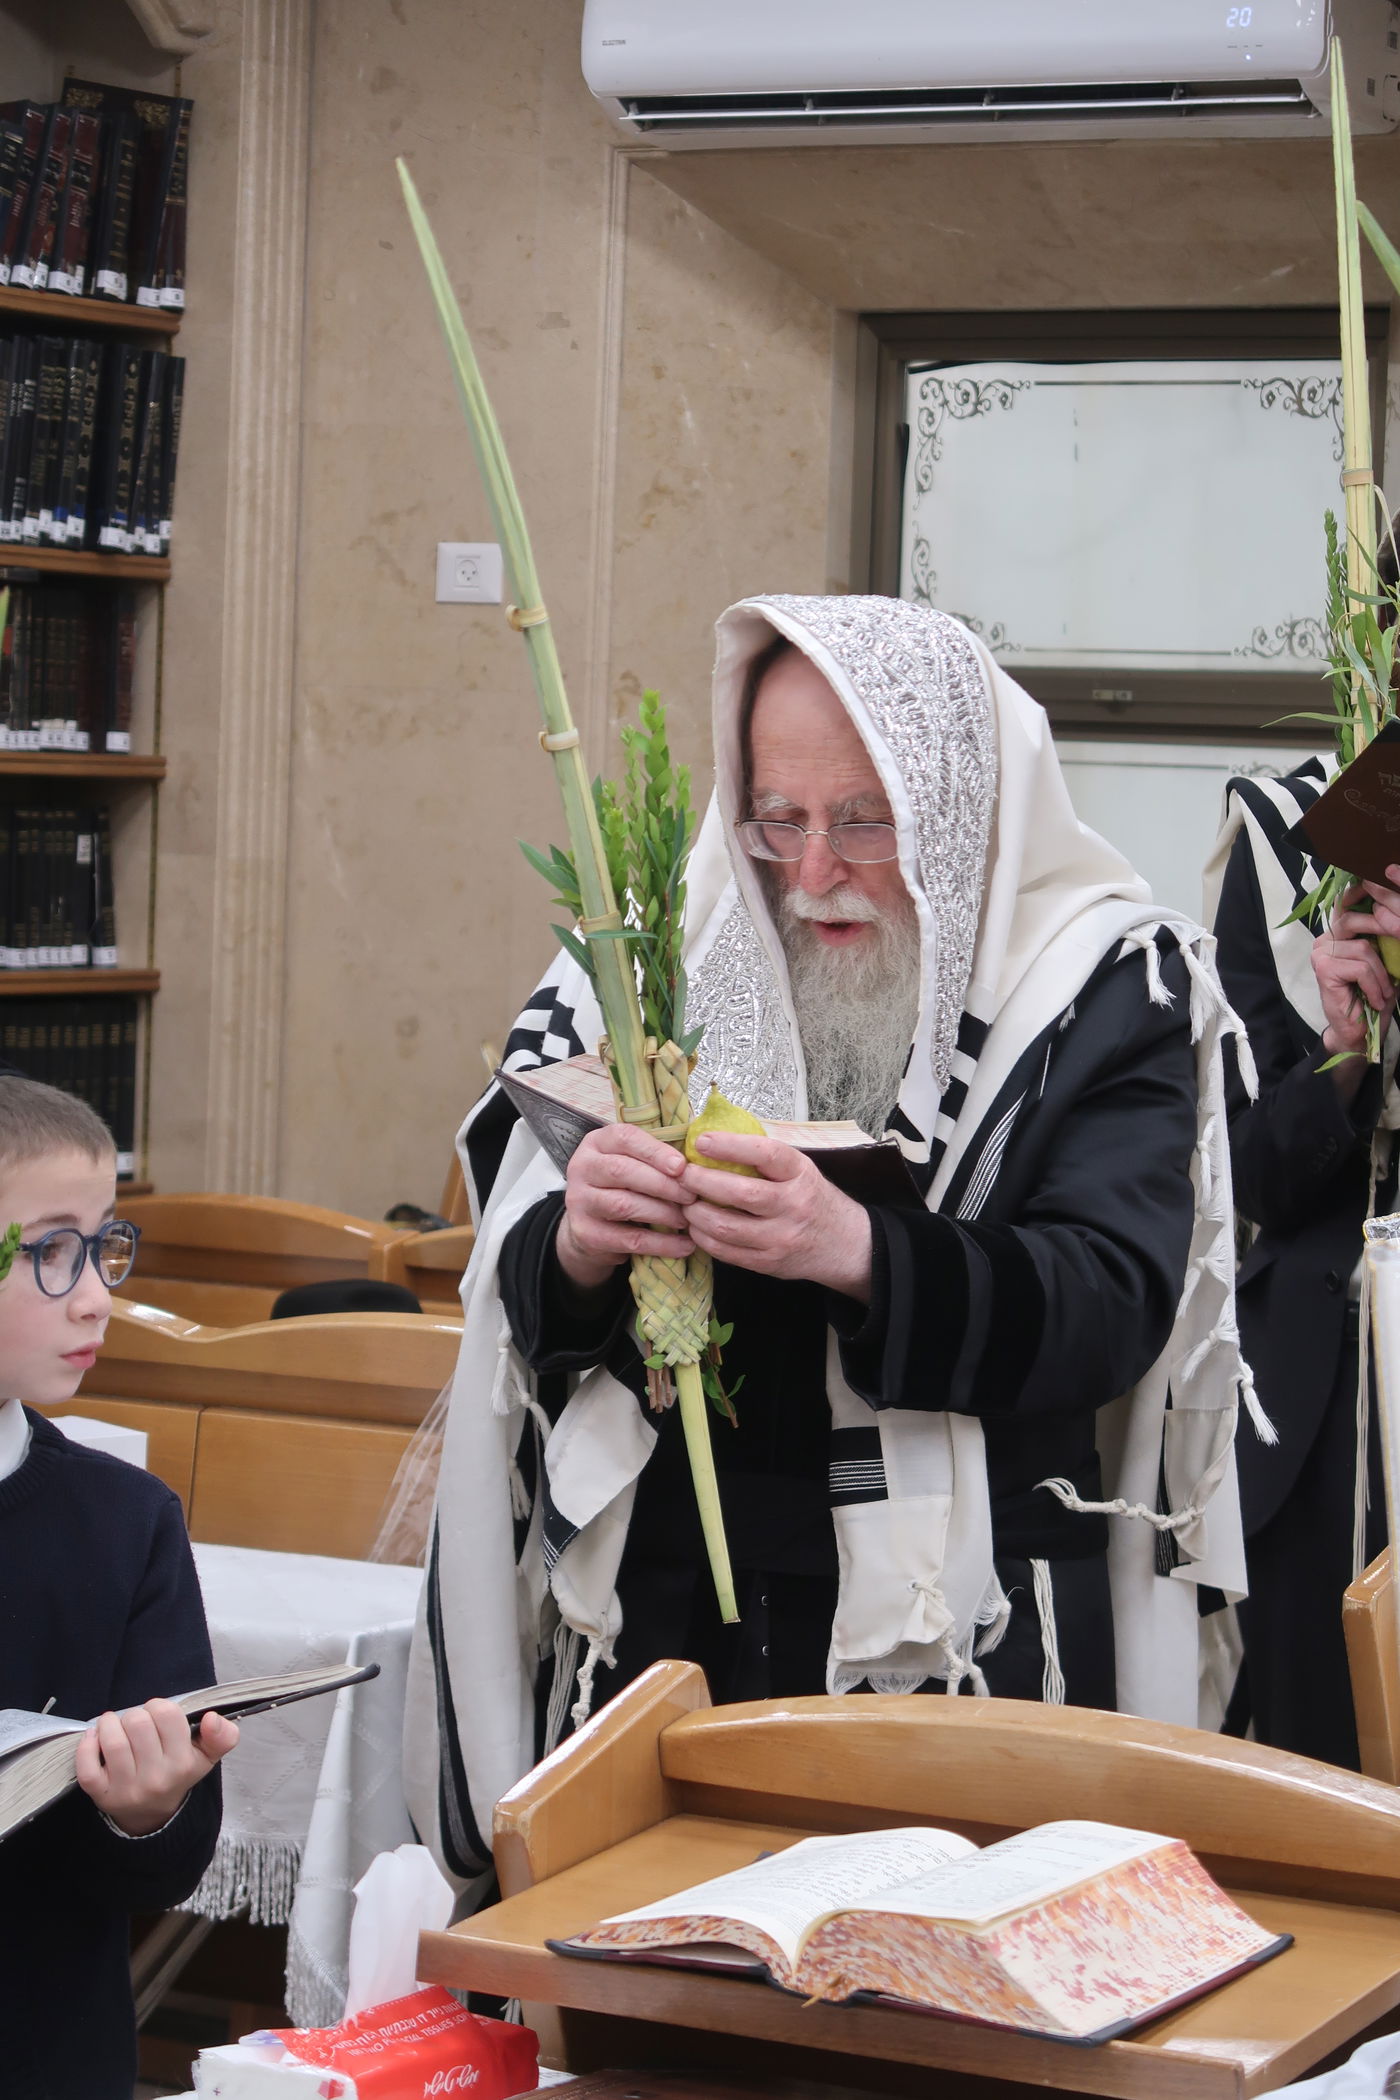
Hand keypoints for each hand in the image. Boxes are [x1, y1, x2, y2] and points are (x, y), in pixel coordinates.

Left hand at [75, 1700, 238, 1836]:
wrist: (151, 1815)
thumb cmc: (177, 1774)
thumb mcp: (206, 1756)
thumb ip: (223, 1736)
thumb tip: (212, 1718)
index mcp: (183, 1764)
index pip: (167, 1714)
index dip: (159, 1707)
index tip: (157, 1715)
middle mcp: (156, 1778)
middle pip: (137, 1723)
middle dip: (134, 1714)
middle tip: (136, 1722)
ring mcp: (127, 1789)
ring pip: (112, 1741)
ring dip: (109, 1723)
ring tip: (113, 1725)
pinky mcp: (101, 1796)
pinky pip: (87, 1767)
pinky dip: (87, 1745)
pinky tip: (94, 1737)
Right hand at [557, 1124, 694, 1290]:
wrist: (590, 1226)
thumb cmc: (624, 1185)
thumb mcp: (634, 1162)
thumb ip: (658, 1156)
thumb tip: (701, 1160)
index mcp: (597, 1143)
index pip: (624, 1138)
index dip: (655, 1151)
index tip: (682, 1166)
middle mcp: (581, 1167)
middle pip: (622, 1170)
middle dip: (662, 1184)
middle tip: (691, 1196)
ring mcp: (579, 1201)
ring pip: (624, 1204)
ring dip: (662, 1213)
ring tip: (686, 1219)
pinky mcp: (585, 1233)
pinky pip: (628, 1239)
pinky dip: (660, 1244)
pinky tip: (683, 1245)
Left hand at [681, 1132, 872, 1300]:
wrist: (844, 1244)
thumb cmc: (813, 1199)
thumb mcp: (801, 1170)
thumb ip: (765, 1158)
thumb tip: (715, 1138)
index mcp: (801, 1174)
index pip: (765, 1154)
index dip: (730, 1146)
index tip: (701, 1141)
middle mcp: (793, 1206)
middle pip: (739, 1193)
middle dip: (701, 1181)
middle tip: (682, 1174)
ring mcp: (781, 1238)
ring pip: (726, 1226)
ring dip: (696, 1213)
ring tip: (685, 1202)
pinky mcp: (768, 1263)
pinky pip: (726, 1252)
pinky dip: (703, 1237)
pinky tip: (696, 1226)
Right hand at [1314, 873, 1399, 1074]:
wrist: (1358, 1032)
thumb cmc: (1373, 995)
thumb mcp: (1385, 959)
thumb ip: (1383, 934)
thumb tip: (1395, 911)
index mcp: (1338, 932)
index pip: (1348, 900)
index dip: (1365, 889)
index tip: (1384, 874)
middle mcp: (1325, 938)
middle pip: (1356, 917)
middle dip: (1386, 927)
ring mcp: (1321, 953)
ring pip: (1364, 948)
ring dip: (1383, 974)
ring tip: (1385, 992)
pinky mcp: (1323, 969)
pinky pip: (1361, 967)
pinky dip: (1376, 985)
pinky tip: (1375, 999)